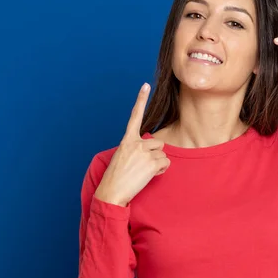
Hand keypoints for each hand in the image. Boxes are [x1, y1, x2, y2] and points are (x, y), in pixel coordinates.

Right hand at [94, 83, 170, 206]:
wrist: (112, 192)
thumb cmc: (116, 176)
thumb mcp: (122, 156)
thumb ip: (135, 148)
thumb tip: (152, 149)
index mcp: (127, 140)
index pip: (135, 116)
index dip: (140, 100)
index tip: (145, 85)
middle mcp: (136, 143)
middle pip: (158, 142)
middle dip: (155, 153)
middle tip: (142, 165)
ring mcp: (144, 153)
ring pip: (162, 154)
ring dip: (157, 163)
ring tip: (143, 172)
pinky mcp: (152, 163)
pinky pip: (166, 163)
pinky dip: (161, 170)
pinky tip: (149, 175)